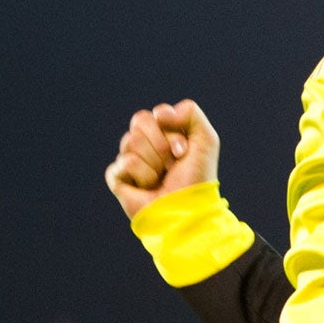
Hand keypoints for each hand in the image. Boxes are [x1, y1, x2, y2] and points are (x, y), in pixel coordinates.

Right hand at [103, 101, 219, 219]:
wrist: (186, 210)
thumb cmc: (197, 178)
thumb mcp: (206, 139)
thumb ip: (190, 112)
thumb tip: (158, 114)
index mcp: (162, 134)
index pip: (157, 114)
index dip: (172, 131)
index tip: (183, 152)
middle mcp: (144, 144)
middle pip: (140, 120)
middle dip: (161, 143)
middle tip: (171, 164)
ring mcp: (128, 160)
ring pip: (131, 140)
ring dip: (154, 162)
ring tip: (161, 178)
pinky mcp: (117, 177)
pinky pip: (125, 161)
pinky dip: (143, 175)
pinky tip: (148, 187)